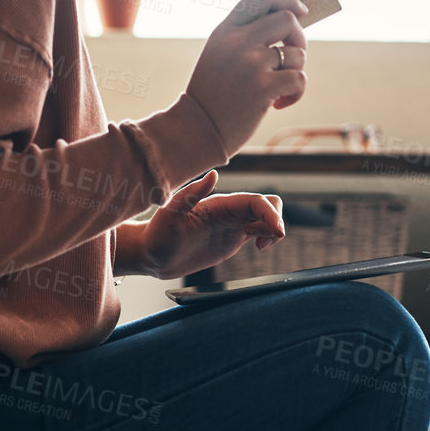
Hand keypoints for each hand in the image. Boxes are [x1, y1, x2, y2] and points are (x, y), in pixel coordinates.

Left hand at [139, 172, 284, 279]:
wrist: (152, 255)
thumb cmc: (158, 235)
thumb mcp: (170, 214)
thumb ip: (191, 193)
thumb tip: (214, 175)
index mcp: (218, 204)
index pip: (255, 201)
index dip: (271, 213)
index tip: (276, 232)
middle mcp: (229, 212)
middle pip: (267, 205)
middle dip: (277, 219)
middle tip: (267, 241)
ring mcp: (232, 225)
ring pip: (266, 218)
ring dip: (274, 230)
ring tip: (261, 245)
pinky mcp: (232, 239)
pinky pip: (260, 232)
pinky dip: (269, 237)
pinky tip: (259, 247)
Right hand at [184, 0, 308, 157]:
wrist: (196, 130)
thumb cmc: (213, 95)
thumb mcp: (219, 54)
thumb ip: (245, 35)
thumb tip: (290, 21)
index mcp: (226, 30)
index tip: (300, 11)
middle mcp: (238, 41)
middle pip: (288, 20)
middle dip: (299, 38)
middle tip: (292, 57)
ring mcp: (251, 63)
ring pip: (297, 53)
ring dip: (295, 71)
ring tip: (279, 87)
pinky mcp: (263, 87)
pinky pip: (299, 78)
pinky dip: (296, 93)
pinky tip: (279, 104)